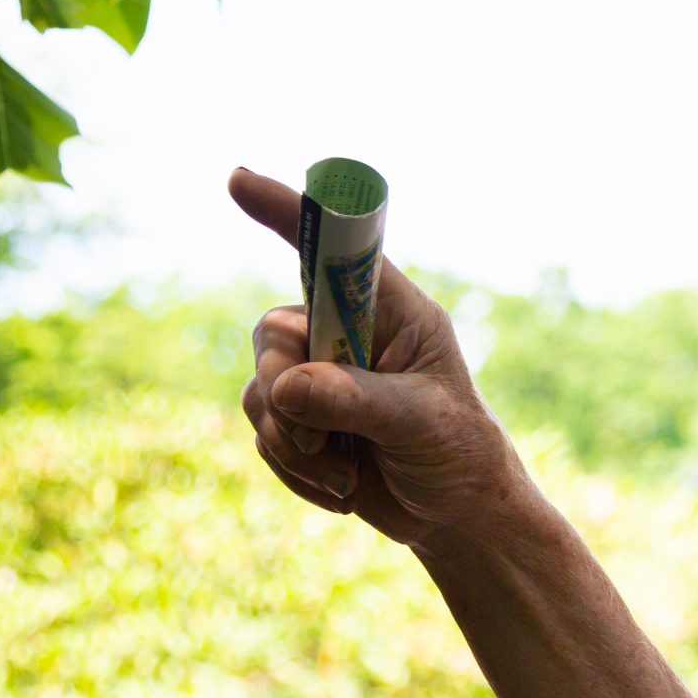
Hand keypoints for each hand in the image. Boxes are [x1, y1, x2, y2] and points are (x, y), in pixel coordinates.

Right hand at [231, 167, 520, 551]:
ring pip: (260, 391)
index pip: (334, 250)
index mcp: (393, 312)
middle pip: (272, 334)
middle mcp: (348, 334)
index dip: (287, 212)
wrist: (455, 518)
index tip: (238, 179)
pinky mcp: (300, 420)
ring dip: (293, 446)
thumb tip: (285, 388)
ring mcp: (319, 377)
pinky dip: (294, 469)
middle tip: (321, 440)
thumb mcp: (419, 423)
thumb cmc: (459, 455)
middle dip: (286, 393)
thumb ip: (354, 401)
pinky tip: (342, 488)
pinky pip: (263, 433)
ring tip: (347, 474)